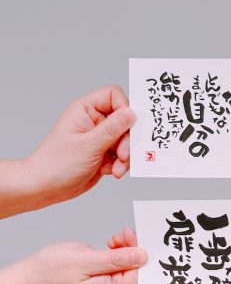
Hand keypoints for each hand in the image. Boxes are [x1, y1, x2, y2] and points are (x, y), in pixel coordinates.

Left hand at [22, 86, 134, 209]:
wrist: (45, 188)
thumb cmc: (56, 164)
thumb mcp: (88, 146)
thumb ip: (112, 129)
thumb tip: (131, 113)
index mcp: (85, 110)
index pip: (113, 95)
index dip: (125, 108)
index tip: (130, 126)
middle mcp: (93, 120)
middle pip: (124, 119)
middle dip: (127, 140)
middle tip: (124, 155)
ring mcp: (99, 136)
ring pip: (126, 138)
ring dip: (126, 155)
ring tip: (117, 168)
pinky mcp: (103, 151)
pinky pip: (123, 153)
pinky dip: (121, 164)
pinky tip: (111, 171)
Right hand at [23, 229, 146, 283]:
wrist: (35, 274)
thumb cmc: (54, 270)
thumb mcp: (87, 261)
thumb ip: (116, 260)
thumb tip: (142, 256)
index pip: (141, 274)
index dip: (142, 254)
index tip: (136, 237)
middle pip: (139, 269)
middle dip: (136, 249)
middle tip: (125, 233)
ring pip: (131, 263)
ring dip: (128, 248)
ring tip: (116, 237)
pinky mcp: (105, 275)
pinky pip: (121, 262)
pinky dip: (120, 250)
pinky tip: (112, 242)